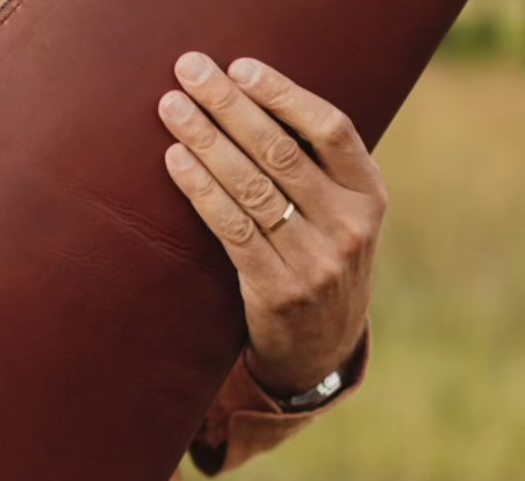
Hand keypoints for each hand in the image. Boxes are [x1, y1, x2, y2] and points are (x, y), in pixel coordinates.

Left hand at [159, 52, 385, 395]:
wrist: (320, 350)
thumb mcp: (340, 219)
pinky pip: (231, 229)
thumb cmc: (319, 267)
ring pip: (251, 187)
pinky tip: (175, 162)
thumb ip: (317, 173)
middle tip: (190, 73)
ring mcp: (314, 260)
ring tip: (172, 110)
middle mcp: (347, 224)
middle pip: (280, 151)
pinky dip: (200, 190)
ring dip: (205, 141)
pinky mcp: (276, 291)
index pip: (329, 128)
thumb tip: (256, 109)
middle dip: (229, 106)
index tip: (240, 68)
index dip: (283, 94)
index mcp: (370, 194)